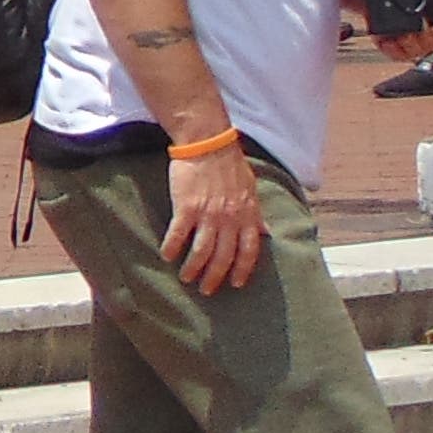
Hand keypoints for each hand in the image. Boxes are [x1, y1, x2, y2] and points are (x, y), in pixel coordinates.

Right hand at [165, 139, 267, 292]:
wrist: (207, 142)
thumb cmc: (229, 163)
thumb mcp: (251, 188)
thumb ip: (256, 213)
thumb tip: (265, 232)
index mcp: (247, 214)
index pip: (249, 250)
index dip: (242, 269)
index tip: (236, 283)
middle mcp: (230, 218)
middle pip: (224, 257)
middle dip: (215, 277)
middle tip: (207, 289)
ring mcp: (208, 214)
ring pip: (202, 251)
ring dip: (194, 269)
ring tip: (186, 278)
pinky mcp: (186, 207)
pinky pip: (179, 235)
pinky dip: (172, 248)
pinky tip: (167, 256)